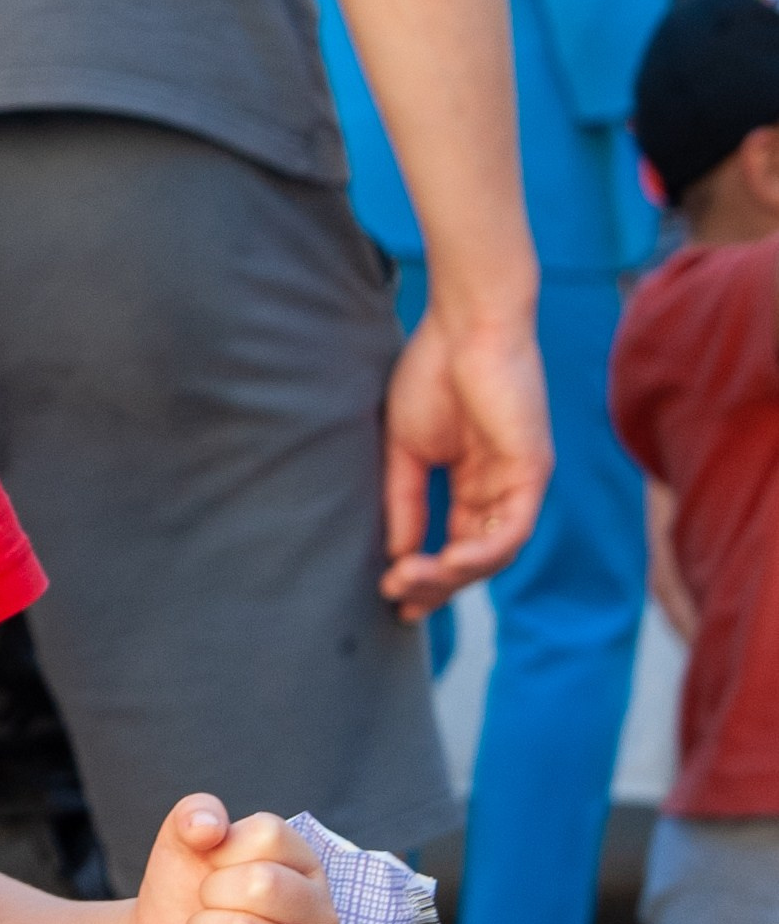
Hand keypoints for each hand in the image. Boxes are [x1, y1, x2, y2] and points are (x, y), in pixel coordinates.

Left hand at [124, 799, 334, 923]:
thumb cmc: (184, 893)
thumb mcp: (184, 842)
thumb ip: (196, 813)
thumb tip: (209, 827)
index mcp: (305, 865)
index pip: (268, 836)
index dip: (222, 850)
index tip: (213, 868)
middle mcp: (321, 913)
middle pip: (262, 884)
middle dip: (211, 894)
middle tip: (207, 908)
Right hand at [380, 303, 549, 619]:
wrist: (465, 324)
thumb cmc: (433, 373)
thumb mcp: (406, 449)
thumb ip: (405, 501)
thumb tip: (397, 554)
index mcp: (474, 482)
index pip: (456, 544)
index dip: (427, 575)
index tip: (391, 594)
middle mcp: (502, 488)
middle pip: (476, 558)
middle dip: (437, 585)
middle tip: (399, 598)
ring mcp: (520, 482)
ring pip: (495, 553)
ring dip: (452, 575)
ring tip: (410, 580)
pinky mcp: (533, 470)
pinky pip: (513, 529)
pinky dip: (481, 552)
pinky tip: (447, 562)